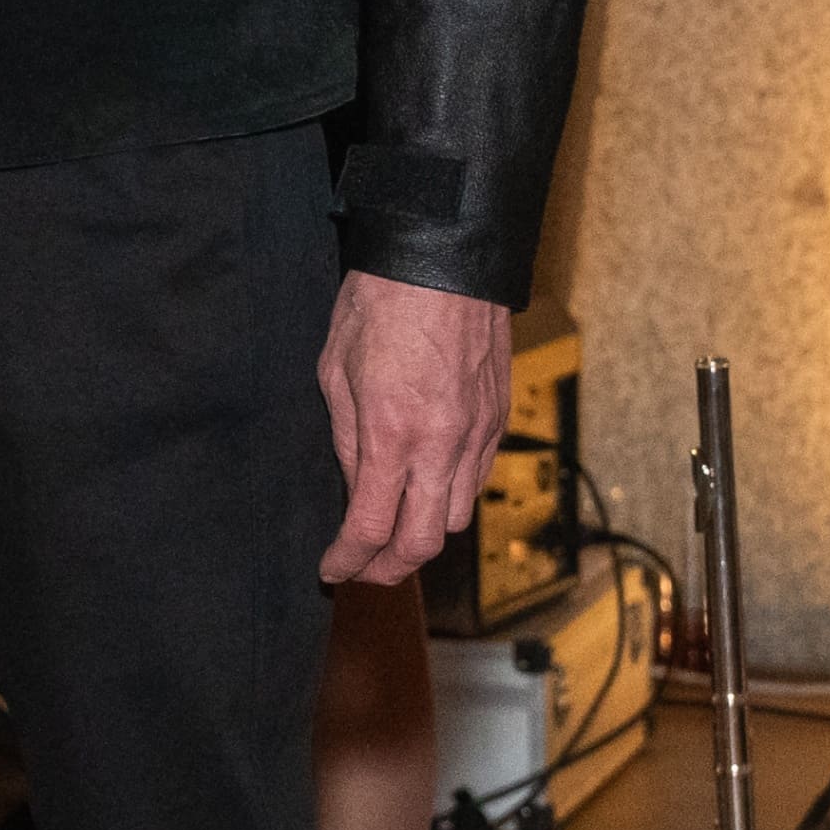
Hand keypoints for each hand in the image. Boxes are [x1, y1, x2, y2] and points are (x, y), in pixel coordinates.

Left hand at [316, 270, 509, 587]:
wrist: (443, 258)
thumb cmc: (380, 303)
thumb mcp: (336, 370)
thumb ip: (346, 437)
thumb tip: (354, 484)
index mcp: (391, 433)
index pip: (371, 526)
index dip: (348, 560)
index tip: (332, 570)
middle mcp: (441, 444)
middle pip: (424, 542)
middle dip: (389, 569)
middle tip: (363, 570)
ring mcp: (477, 434)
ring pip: (457, 517)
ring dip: (424, 536)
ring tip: (392, 534)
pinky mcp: (497, 419)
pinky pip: (477, 480)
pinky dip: (450, 499)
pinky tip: (426, 490)